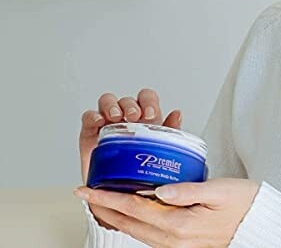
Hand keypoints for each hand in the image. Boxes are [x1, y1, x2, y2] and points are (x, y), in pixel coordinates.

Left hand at [74, 177, 259, 247]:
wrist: (258, 226)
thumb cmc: (243, 203)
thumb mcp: (220, 191)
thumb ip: (188, 190)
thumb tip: (160, 189)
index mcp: (180, 224)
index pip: (134, 208)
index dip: (108, 198)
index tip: (88, 189)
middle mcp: (173, 239)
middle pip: (128, 223)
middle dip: (104, 208)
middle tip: (86, 193)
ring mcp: (176, 244)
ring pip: (135, 231)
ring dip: (115, 216)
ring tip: (102, 201)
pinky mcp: (180, 243)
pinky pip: (147, 234)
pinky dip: (132, 221)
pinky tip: (130, 211)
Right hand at [79, 88, 181, 228]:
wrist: (116, 197)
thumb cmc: (139, 172)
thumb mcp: (157, 153)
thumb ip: (168, 133)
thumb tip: (177, 113)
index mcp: (144, 119)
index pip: (147, 98)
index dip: (148, 101)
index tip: (151, 114)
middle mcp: (125, 118)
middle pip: (127, 100)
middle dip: (131, 105)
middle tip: (134, 117)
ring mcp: (107, 123)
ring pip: (107, 101)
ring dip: (112, 105)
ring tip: (116, 117)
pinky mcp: (90, 132)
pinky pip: (88, 117)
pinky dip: (93, 115)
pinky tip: (99, 121)